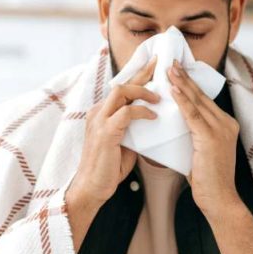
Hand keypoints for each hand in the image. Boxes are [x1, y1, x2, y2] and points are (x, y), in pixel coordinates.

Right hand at [68, 54, 160, 207]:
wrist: (91, 188)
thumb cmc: (108, 168)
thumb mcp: (124, 143)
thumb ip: (133, 128)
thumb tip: (152, 119)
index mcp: (101, 113)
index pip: (122, 89)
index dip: (138, 76)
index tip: (155, 65)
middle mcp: (98, 112)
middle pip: (122, 84)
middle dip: (143, 73)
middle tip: (161, 66)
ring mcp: (99, 121)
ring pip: (122, 92)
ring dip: (143, 91)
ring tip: (159, 98)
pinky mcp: (105, 132)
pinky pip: (127, 112)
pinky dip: (143, 112)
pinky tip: (154, 117)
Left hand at [167, 59, 240, 216]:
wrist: (219, 200)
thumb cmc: (207, 180)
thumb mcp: (200, 151)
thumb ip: (193, 135)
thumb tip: (175, 124)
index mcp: (226, 125)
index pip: (204, 100)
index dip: (190, 85)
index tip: (177, 71)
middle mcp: (226, 123)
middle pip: (201, 96)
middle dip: (184, 78)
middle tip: (171, 62)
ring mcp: (221, 129)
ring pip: (196, 102)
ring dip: (181, 84)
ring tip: (169, 70)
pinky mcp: (211, 138)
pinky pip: (193, 115)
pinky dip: (182, 100)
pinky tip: (172, 89)